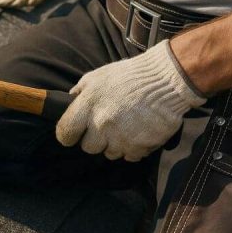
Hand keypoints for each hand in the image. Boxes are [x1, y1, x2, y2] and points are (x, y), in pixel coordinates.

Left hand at [56, 40, 205, 161]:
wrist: (166, 80)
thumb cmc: (129, 76)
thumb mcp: (96, 77)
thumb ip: (79, 92)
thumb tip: (69, 103)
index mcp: (87, 106)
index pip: (65, 133)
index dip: (67, 135)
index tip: (73, 134)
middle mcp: (101, 124)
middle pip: (88, 148)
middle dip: (95, 140)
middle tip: (106, 127)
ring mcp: (121, 138)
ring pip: (110, 153)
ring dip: (115, 144)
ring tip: (125, 126)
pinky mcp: (140, 146)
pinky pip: (130, 156)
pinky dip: (133, 147)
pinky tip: (138, 132)